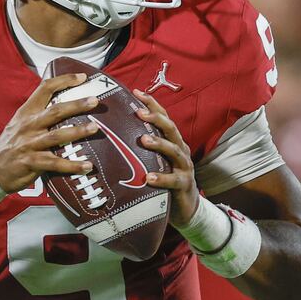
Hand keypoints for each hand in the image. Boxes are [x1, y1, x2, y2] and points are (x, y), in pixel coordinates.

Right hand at [0, 74, 98, 192]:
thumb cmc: (12, 144)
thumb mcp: (20, 123)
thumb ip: (40, 115)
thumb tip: (69, 107)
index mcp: (26, 112)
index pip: (44, 89)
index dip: (63, 81)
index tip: (82, 77)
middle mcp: (28, 125)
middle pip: (55, 111)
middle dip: (76, 105)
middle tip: (95, 100)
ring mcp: (29, 144)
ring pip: (56, 136)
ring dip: (77, 132)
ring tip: (95, 128)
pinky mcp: (31, 163)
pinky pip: (55, 164)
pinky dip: (72, 165)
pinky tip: (88, 166)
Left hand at [133, 88, 198, 225]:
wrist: (186, 207)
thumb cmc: (166, 180)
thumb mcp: (156, 160)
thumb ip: (144, 147)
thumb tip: (113, 133)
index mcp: (174, 142)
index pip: (164, 117)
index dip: (153, 104)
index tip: (136, 92)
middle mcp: (181, 150)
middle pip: (172, 129)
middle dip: (156, 119)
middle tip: (139, 112)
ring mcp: (185, 168)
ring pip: (174, 151)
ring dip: (159, 144)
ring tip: (143, 140)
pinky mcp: (184, 185)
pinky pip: (174, 180)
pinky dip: (162, 178)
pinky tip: (150, 177)